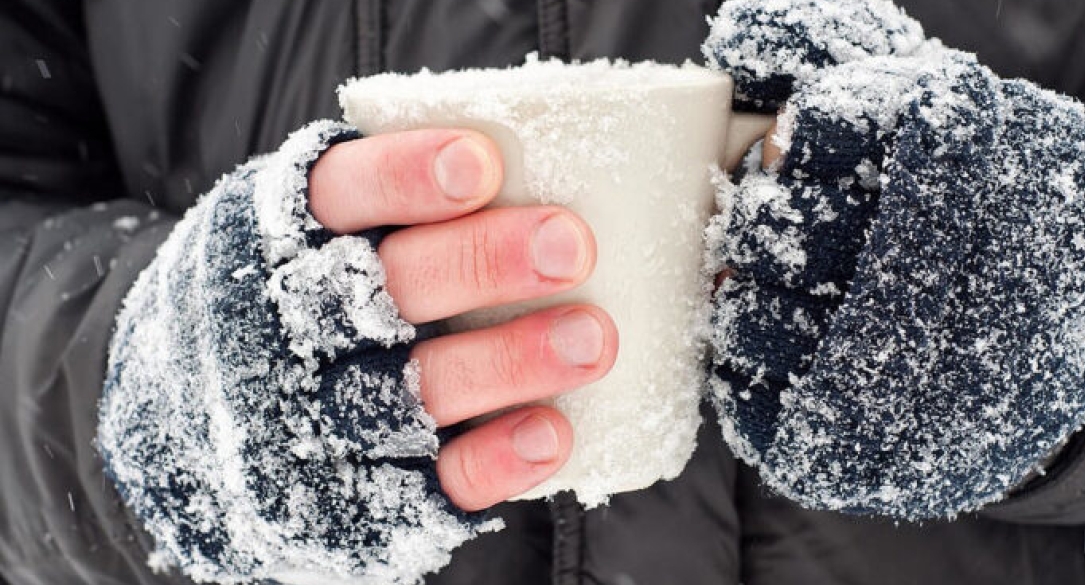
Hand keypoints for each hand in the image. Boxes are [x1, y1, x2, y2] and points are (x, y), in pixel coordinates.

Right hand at [308, 129, 618, 510]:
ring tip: (592, 338)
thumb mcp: (312, 233)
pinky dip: (494, 458)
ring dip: (510, 361)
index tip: (482, 164)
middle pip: (387, 289)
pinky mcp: (362, 493)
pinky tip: (552, 432)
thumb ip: (395, 205)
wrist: (205, 440)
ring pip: (418, 387)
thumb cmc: (305, 300)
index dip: (403, 178)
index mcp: (282, 240)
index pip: (338, 196)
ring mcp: (323, 416)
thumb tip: (535, 162)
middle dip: (481, 263)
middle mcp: (294, 326)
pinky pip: (431, 480)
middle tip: (571, 245)